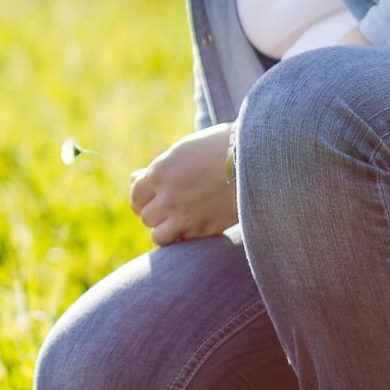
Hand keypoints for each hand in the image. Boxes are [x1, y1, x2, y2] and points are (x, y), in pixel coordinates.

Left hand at [129, 122, 237, 246]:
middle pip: (146, 217)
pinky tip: (196, 224)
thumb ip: (158, 169)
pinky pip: (183, 240)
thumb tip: (134, 179)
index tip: (150, 200)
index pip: (136, 196)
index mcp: (159, 172)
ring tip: (179, 221)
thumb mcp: (182, 152)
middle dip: (155, 212)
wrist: (255, 159)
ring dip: (165, 229)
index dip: (141, 199)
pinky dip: (185, 236)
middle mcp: (168, 197)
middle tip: (169, 207)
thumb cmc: (218, 148)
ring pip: (158, 236)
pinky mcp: (204, 230)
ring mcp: (185, 216)